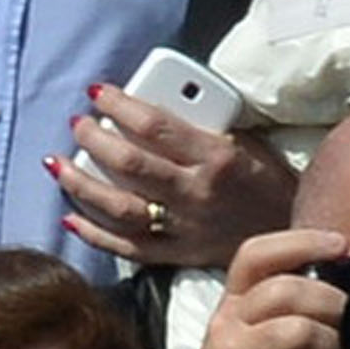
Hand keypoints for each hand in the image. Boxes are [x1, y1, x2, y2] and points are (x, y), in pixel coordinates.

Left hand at [51, 84, 295, 266]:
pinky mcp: (175, 255)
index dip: (121, 106)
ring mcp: (182, 228)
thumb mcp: (244, 141)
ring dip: (81, 185)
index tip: (98, 93)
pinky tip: (70, 218)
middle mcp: (195, 193)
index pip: (156, 126)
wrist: (291, 237)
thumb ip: (200, 126)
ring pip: (119, 207)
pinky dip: (94, 234)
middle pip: (130, 165)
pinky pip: (125, 247)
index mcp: (215, 156)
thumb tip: (152, 104)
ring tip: (58, 165)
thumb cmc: (266, 182)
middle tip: (76, 125)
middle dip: (93, 140)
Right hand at [158, 227, 349, 348]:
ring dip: (339, 348)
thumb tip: (346, 301)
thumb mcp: (248, 347)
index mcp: (230, 308)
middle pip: (289, 290)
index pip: (256, 256)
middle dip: (335, 304)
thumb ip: (284, 320)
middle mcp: (228, 327)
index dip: (300, 242)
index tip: (340, 245)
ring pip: (302, 332)